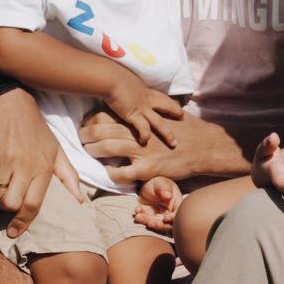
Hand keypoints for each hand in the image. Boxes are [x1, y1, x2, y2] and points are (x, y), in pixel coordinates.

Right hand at [0, 88, 84, 238]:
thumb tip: (81, 202)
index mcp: (44, 167)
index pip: (33, 204)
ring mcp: (5, 158)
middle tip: (4, 203)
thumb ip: (68, 177)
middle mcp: (25, 164)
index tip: (14, 233)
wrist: (11, 101)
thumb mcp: (57, 150)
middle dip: (5, 209)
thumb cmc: (36, 130)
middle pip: (10, 204)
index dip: (23, 223)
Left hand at [80, 110, 249, 182]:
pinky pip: (124, 172)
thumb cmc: (185, 130)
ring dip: (94, 150)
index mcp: (141, 120)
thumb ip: (147, 113)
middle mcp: (138, 133)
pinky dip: (112, 173)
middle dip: (87, 134)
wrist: (204, 146)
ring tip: (87, 152)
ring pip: (108, 148)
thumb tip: (133, 109)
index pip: (108, 115)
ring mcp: (142, 151)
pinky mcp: (148, 168)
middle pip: (103, 130)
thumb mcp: (164, 114)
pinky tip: (107, 174)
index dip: (92, 119)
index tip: (85, 123)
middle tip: (80, 139)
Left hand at [133, 176, 182, 230]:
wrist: (147, 183)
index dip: (172, 218)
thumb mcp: (162, 183)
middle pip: (167, 224)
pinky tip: (137, 210)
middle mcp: (169, 212)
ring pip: (155, 223)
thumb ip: (165, 188)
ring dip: (147, 222)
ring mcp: (158, 216)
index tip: (165, 218)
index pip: (177, 214)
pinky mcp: (149, 217)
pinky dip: (140, 218)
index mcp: (176, 204)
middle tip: (150, 222)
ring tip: (139, 217)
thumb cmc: (158, 182)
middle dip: (158, 225)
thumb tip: (168, 196)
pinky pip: (145, 220)